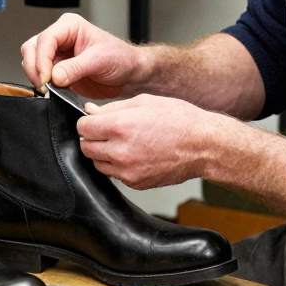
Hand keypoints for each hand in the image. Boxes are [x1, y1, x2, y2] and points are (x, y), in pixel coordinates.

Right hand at [19, 13, 146, 98]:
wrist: (129, 75)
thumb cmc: (121, 59)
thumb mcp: (100, 61)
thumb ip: (75, 68)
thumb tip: (54, 76)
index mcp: (70, 27)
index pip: (46, 39)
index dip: (42, 59)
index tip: (46, 77)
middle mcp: (60, 38)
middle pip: (32, 48)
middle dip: (34, 67)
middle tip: (44, 85)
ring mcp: (57, 54)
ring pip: (31, 61)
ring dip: (36, 76)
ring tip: (49, 89)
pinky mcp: (56, 70)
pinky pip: (40, 75)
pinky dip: (41, 84)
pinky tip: (51, 92)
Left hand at [76, 94, 234, 189]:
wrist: (204, 146)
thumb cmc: (179, 120)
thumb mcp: (143, 102)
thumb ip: (111, 108)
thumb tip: (89, 111)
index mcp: (120, 126)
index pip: (82, 128)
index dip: (87, 122)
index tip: (94, 121)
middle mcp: (120, 151)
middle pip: (86, 147)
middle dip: (93, 138)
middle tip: (108, 132)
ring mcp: (127, 170)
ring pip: (97, 163)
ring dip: (103, 153)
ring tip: (123, 143)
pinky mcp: (135, 183)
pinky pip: (114, 174)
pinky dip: (117, 165)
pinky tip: (134, 154)